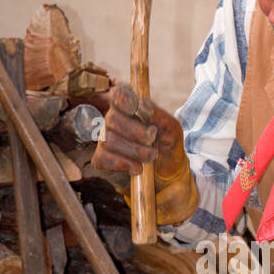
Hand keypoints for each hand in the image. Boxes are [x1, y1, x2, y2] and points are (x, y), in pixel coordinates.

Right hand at [91, 82, 196, 223]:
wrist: (166, 179)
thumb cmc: (167, 149)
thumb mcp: (172, 131)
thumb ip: (160, 116)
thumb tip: (142, 106)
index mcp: (130, 109)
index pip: (118, 94)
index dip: (123, 98)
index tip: (135, 108)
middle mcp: (114, 121)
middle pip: (112, 118)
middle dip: (135, 132)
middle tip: (152, 141)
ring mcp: (105, 140)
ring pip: (108, 139)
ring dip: (134, 151)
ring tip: (150, 158)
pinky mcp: (101, 160)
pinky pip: (103, 158)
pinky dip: (122, 164)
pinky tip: (136, 169)